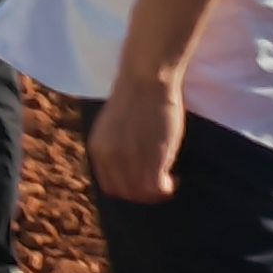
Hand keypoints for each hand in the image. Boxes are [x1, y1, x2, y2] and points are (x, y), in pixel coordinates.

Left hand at [88, 78, 182, 205]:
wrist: (146, 78)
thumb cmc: (135, 96)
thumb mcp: (114, 126)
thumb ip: (115, 147)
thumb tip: (128, 165)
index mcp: (97, 149)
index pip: (109, 186)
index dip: (127, 189)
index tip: (143, 183)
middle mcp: (109, 157)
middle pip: (125, 193)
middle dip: (143, 194)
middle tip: (161, 184)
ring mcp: (129, 159)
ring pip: (142, 193)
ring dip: (157, 192)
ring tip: (170, 181)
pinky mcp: (151, 157)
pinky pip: (158, 188)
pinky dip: (167, 189)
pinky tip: (175, 179)